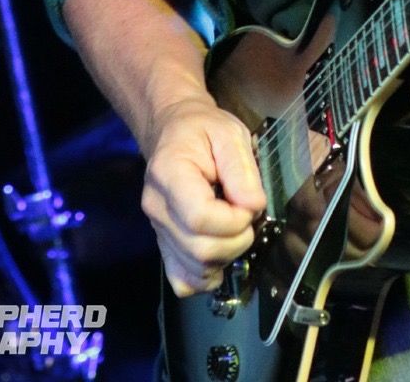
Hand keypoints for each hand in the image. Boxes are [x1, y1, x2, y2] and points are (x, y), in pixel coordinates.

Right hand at [140, 96, 266, 296]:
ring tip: (233, 227)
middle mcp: (156, 207)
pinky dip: (207, 275)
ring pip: (195, 270)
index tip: (249, 203)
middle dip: (237, 240)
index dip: (234, 220)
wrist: (174, 131)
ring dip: (226, 256)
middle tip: (246, 214)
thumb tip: (253, 206)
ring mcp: (157, 229)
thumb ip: (242, 169)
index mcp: (169, 173)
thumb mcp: (229, 133)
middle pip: (199, 250)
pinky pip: (183, 280)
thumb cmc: (203, 129)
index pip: (199, 217)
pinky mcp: (163, 244)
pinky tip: (220, 251)